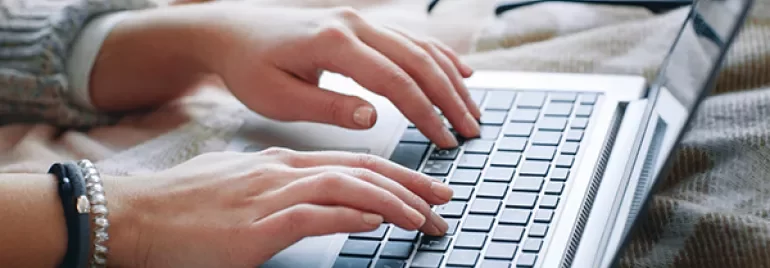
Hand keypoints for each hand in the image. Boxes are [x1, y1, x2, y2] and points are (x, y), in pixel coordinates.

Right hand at [107, 148, 452, 266]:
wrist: (133, 217)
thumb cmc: (182, 208)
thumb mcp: (239, 187)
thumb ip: (280, 191)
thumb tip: (315, 203)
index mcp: (281, 164)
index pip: (353, 162)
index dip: (395, 174)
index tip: (424, 188)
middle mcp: (282, 172)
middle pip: (362, 169)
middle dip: (410, 184)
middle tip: (444, 200)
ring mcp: (270, 196)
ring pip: (349, 187)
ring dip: (394, 202)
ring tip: (424, 218)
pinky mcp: (257, 226)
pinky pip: (316, 214)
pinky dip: (352, 216)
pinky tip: (378, 222)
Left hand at [190, 3, 480, 147]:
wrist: (232, 32)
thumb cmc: (249, 67)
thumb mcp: (278, 98)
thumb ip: (328, 107)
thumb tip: (374, 117)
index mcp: (333, 43)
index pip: (394, 81)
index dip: (425, 113)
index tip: (445, 140)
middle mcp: (354, 25)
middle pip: (417, 61)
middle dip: (449, 98)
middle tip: (472, 131)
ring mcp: (360, 21)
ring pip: (420, 48)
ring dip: (450, 79)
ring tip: (473, 110)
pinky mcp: (362, 25)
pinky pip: (410, 39)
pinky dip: (439, 56)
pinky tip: (461, 72)